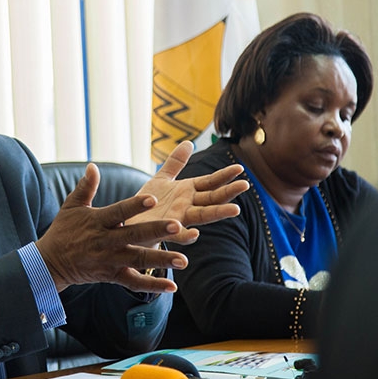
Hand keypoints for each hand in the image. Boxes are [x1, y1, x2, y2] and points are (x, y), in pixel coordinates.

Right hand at [36, 163, 187, 293]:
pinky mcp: (112, 275)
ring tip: (183, 260)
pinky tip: (172, 286)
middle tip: (178, 225)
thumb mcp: (72, 206)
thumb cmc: (63, 231)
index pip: (119, 212)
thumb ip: (85, 187)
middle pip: (134, 235)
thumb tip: (93, 166)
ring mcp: (110, 260)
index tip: (154, 198)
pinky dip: (152, 285)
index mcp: (97, 221)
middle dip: (156, 231)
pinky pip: (134, 282)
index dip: (136, 206)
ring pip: (138, 260)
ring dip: (161, 260)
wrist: (51, 263)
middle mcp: (106, 241)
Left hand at [125, 140, 246, 243]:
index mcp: (187, 192)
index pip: (210, 182)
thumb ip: (176, 163)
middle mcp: (187, 206)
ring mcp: (178, 219)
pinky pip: (178, 235)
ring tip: (235, 210)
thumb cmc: (149, 203)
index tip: (240, 168)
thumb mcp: (162, 179)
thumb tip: (189, 142)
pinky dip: (187, 235)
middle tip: (245, 185)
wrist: (132, 224)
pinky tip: (196, 234)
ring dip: (218, 213)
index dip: (224, 176)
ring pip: (202, 216)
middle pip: (211, 199)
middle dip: (228, 192)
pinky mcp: (165, 231)